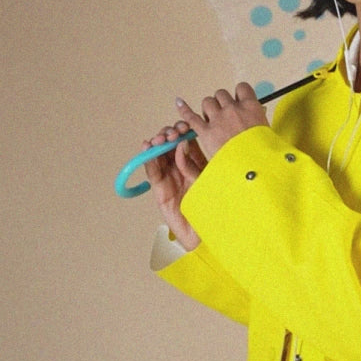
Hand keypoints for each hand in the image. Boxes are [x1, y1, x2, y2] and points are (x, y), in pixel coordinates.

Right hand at [142, 120, 205, 249]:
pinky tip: (148, 148)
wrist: (206, 235)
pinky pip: (152, 171)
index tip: (184, 125)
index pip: (187, 142)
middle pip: (171, 146)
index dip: (183, 131)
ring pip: (159, 156)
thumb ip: (192, 163)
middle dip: (169, 135)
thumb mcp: (205, 181)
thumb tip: (183, 143)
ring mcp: (170, 179)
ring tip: (159, 138)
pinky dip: (148, 159)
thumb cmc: (213, 208)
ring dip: (157, 144)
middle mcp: (182, 170)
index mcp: (197, 165)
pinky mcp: (160, 190)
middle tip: (172, 132)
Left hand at [175, 82, 268, 159]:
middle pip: (222, 95)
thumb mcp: (268, 132)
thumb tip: (259, 112)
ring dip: (208, 108)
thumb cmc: (264, 152)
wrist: (253, 166)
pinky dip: (184, 109)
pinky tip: (179, 102)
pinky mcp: (206, 132)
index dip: (238, 94)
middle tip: (224, 115)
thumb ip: (260, 119)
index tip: (238, 101)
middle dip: (221, 103)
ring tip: (211, 119)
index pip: (242, 88)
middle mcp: (233, 109)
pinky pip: (191, 116)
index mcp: (251, 107)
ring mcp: (218, 120)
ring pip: (207, 102)